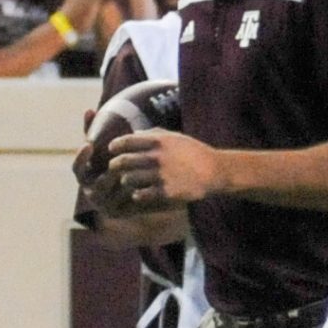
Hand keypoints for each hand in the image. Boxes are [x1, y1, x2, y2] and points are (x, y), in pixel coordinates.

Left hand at [100, 128, 224, 208]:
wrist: (214, 171)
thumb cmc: (194, 152)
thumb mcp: (176, 137)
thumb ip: (154, 134)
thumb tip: (135, 133)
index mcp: (159, 141)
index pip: (127, 141)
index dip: (116, 145)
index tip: (112, 149)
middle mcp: (157, 157)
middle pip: (123, 161)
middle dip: (115, 164)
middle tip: (113, 166)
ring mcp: (161, 175)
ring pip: (129, 179)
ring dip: (126, 180)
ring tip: (127, 180)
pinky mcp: (166, 191)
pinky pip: (142, 194)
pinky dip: (137, 194)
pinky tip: (138, 194)